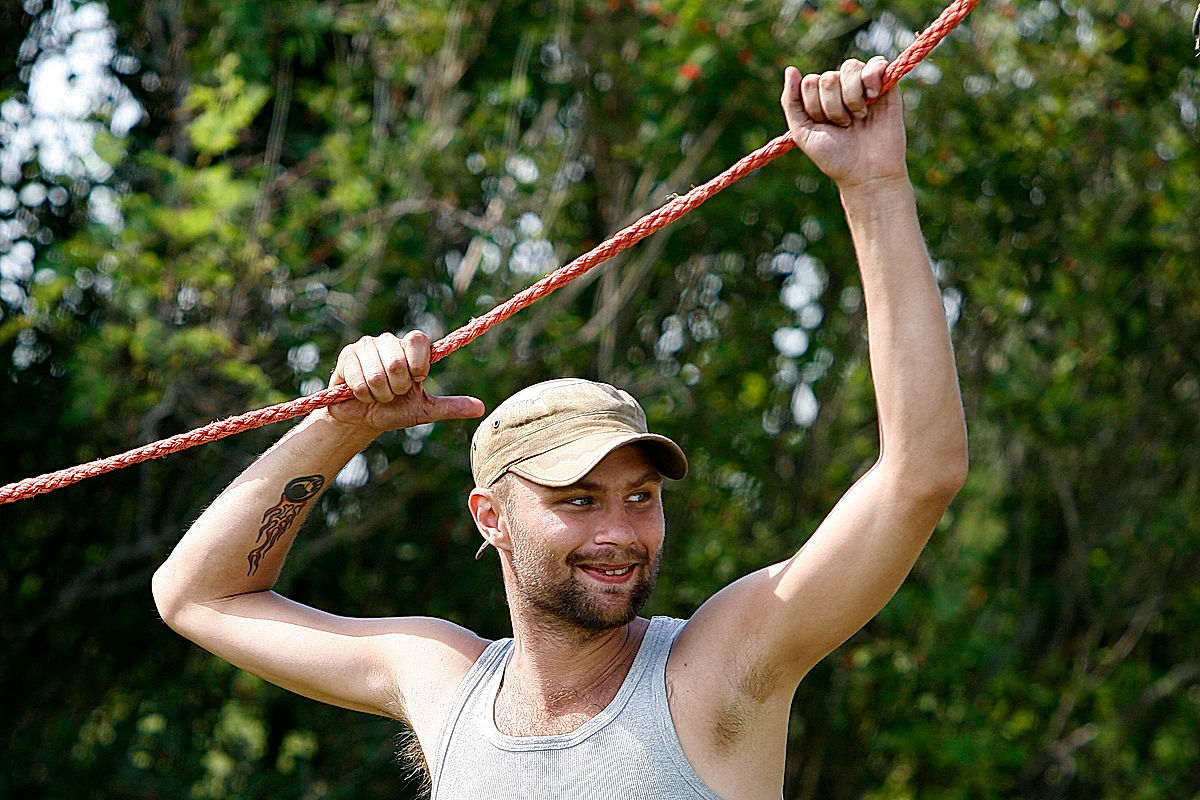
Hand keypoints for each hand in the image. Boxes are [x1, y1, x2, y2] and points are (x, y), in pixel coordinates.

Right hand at [326, 331, 484, 431]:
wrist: (361, 420)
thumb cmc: (394, 411)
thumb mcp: (424, 410)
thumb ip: (451, 406)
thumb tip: (481, 408)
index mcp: (411, 349)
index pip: (419, 340)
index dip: (418, 364)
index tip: (416, 380)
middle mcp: (389, 342)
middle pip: (397, 361)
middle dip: (397, 387)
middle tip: (394, 392)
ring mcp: (367, 346)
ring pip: (378, 373)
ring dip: (380, 394)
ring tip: (378, 395)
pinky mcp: (347, 356)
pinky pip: (360, 380)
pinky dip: (363, 395)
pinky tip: (361, 394)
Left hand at [780, 57, 908, 189]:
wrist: (867, 173)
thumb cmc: (835, 157)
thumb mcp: (803, 132)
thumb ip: (791, 102)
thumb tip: (790, 69)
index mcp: (820, 98)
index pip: (809, 83)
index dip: (814, 107)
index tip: (825, 127)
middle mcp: (841, 88)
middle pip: (827, 78)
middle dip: (832, 107)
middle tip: (845, 126)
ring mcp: (863, 85)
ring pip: (848, 68)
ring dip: (851, 99)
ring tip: (859, 118)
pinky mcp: (887, 84)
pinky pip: (876, 63)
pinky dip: (871, 78)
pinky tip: (872, 98)